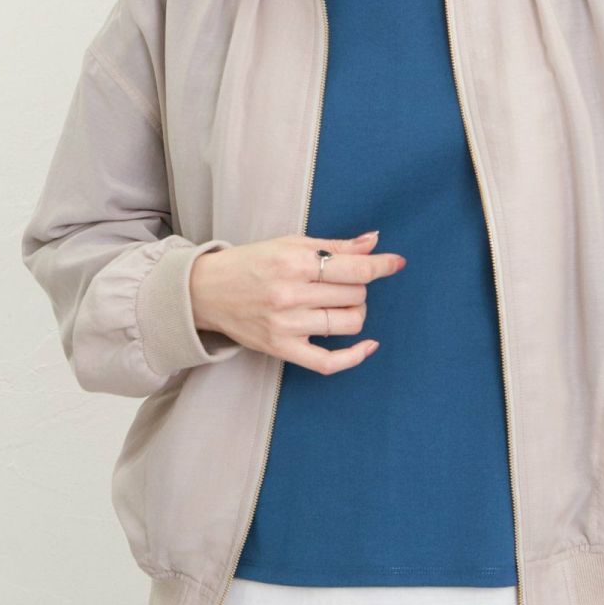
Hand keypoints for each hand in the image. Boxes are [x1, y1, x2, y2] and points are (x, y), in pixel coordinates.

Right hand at [189, 230, 405, 374]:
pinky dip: (354, 356)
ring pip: (348, 323)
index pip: (354, 268)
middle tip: (344, 282)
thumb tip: (374, 242)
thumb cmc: (251, 263)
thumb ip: (335, 245)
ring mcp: (286, 325)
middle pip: (355, 295)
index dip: (381, 265)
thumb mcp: (290, 243)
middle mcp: (290, 294)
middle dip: (359, 286)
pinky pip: (328, 362)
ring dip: (355, 312)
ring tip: (342, 304)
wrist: (206, 291)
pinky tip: (368, 345)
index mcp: (294, 262)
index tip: (397, 263)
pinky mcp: (281, 349)